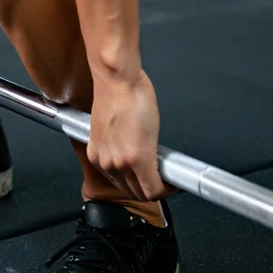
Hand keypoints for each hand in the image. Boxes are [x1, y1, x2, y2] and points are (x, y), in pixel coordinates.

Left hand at [87, 71, 171, 200]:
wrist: (117, 79)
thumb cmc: (115, 93)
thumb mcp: (113, 126)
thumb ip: (121, 145)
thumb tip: (135, 153)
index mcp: (97, 154)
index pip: (121, 185)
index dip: (140, 184)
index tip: (152, 178)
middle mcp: (106, 163)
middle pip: (133, 192)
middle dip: (151, 188)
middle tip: (164, 178)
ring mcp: (121, 163)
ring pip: (144, 193)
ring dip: (160, 187)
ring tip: (170, 176)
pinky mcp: (138, 159)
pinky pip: (155, 188)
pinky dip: (168, 188)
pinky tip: (175, 179)